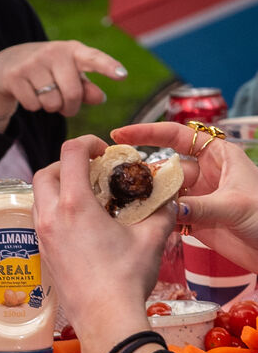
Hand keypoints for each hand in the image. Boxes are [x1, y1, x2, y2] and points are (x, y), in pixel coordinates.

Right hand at [0, 41, 126, 129]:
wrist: (6, 63)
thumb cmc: (48, 70)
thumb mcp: (69, 74)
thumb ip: (86, 88)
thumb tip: (100, 98)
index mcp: (73, 50)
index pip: (93, 58)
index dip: (108, 67)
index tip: (122, 75)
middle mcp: (52, 52)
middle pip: (72, 93)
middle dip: (70, 107)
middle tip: (66, 107)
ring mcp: (32, 62)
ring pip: (51, 103)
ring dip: (51, 107)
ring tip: (45, 96)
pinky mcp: (14, 75)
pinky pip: (33, 105)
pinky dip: (33, 106)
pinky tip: (29, 93)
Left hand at [34, 135, 174, 352]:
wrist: (106, 318)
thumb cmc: (126, 278)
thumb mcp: (151, 239)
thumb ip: (161, 211)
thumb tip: (169, 197)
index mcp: (74, 204)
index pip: (70, 154)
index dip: (87, 143)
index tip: (104, 150)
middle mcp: (51, 215)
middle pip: (46, 172)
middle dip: (67, 164)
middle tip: (92, 170)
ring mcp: (43, 234)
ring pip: (39, 196)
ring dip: (59, 187)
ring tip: (87, 195)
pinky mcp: (43, 251)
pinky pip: (41, 218)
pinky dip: (55, 209)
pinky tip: (80, 222)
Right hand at [113, 121, 257, 270]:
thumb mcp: (235, 206)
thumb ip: (198, 206)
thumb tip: (165, 208)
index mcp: (219, 156)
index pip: (178, 135)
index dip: (147, 132)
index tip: (119, 135)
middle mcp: (206, 174)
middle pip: (165, 166)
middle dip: (144, 173)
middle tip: (118, 180)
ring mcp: (199, 197)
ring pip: (164, 192)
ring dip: (147, 198)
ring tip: (125, 203)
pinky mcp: (195, 220)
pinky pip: (168, 214)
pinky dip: (154, 217)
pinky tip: (139, 220)